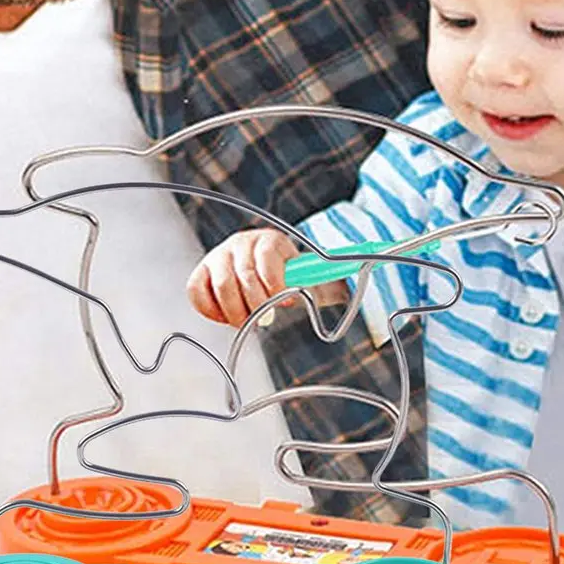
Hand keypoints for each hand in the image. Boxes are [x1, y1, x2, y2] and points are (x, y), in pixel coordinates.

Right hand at [187, 228, 347, 327]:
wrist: (265, 268)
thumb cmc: (290, 276)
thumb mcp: (307, 272)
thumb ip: (327, 272)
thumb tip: (366, 263)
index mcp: (270, 240)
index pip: (268, 263)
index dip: (276, 288)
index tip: (287, 303)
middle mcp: (241, 242)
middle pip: (243, 278)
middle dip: (257, 306)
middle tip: (266, 321)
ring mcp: (219, 256)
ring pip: (221, 287)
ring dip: (235, 312)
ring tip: (248, 323)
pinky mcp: (202, 271)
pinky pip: (197, 292)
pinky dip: (211, 310)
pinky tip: (227, 318)